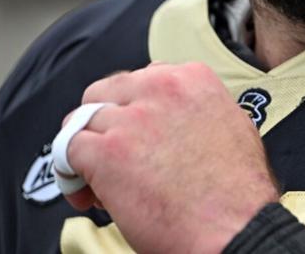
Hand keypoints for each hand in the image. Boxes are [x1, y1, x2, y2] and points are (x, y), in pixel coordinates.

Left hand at [61, 62, 279, 253]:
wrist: (234, 226)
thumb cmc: (238, 191)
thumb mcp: (233, 125)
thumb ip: (197, 108)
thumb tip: (176, 117)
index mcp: (193, 79)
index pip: (140, 78)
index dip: (131, 110)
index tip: (133, 132)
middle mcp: (161, 89)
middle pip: (102, 93)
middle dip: (103, 124)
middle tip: (112, 156)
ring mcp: (131, 119)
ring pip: (80, 122)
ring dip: (86, 151)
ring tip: (98, 182)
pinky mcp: (107, 152)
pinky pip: (66, 151)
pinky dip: (71, 174)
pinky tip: (89, 194)